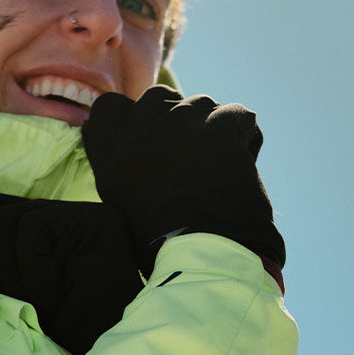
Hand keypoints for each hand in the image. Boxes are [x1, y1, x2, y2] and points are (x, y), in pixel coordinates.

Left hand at [0, 194, 143, 354]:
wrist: (120, 341)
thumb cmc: (73, 327)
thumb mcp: (23, 298)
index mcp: (41, 234)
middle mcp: (58, 217)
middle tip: (14, 300)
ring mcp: (76, 214)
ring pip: (6, 219)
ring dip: (11, 269)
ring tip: (38, 299)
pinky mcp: (90, 218)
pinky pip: (32, 227)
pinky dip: (32, 266)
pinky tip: (51, 292)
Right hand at [82, 86, 284, 274]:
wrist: (203, 255)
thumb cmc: (162, 242)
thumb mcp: (121, 204)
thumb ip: (123, 169)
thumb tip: (140, 158)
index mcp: (110, 151)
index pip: (109, 108)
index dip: (134, 119)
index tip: (150, 140)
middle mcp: (140, 128)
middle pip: (159, 99)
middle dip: (175, 119)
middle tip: (190, 155)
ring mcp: (180, 122)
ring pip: (201, 104)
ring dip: (210, 127)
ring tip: (217, 167)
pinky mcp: (221, 126)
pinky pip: (238, 116)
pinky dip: (244, 137)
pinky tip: (240, 165)